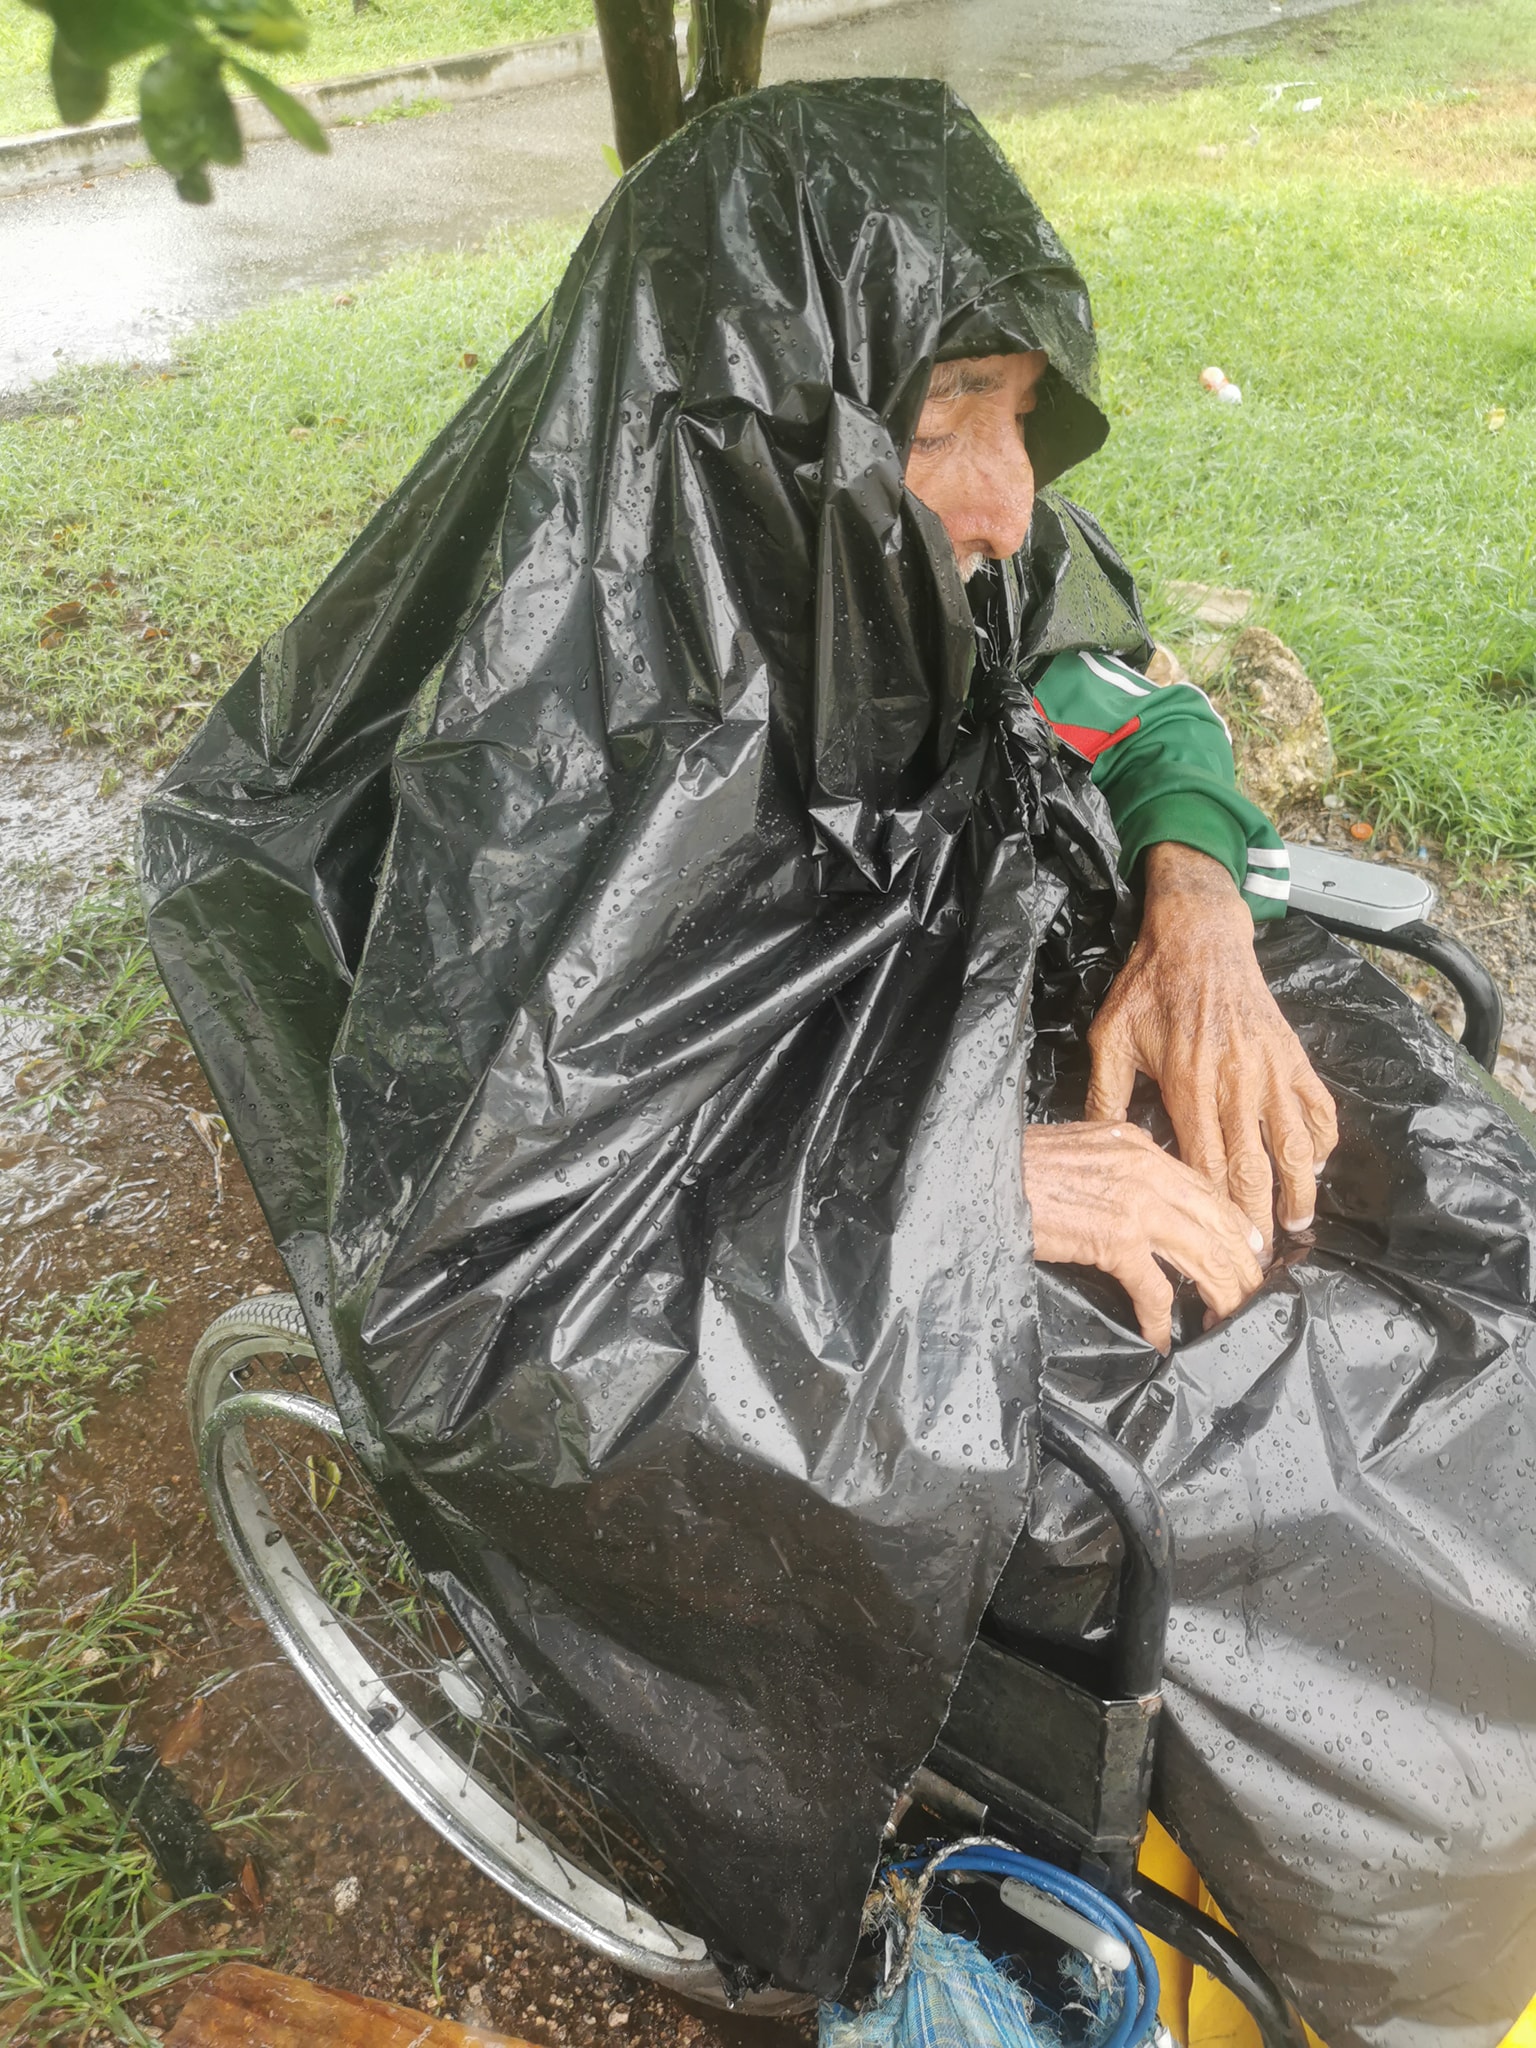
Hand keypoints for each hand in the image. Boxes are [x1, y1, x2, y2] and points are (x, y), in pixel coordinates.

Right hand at [1022, 1121, 1265, 1352]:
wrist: (984, 1174)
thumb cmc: (1018, 1164)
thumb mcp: (1080, 1148)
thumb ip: (1115, 1165)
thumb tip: (1131, 1194)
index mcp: (1138, 1146)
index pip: (1203, 1187)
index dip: (1232, 1224)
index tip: (1249, 1249)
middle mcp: (1147, 1170)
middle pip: (1216, 1223)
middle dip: (1240, 1265)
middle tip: (1252, 1294)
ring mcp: (1136, 1204)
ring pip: (1202, 1256)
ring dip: (1221, 1294)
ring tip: (1226, 1319)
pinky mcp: (1116, 1239)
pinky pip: (1155, 1289)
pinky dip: (1162, 1319)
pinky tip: (1161, 1338)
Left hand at [1086, 843, 1337, 1247]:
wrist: (1196, 934)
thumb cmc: (1147, 987)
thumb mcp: (1110, 1039)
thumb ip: (1105, 1095)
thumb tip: (1099, 1143)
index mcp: (1187, 1082)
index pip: (1206, 1161)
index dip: (1216, 1208)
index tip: (1219, 1244)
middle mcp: (1234, 1079)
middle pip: (1252, 1164)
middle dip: (1259, 1216)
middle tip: (1263, 1258)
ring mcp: (1268, 1066)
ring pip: (1291, 1140)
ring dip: (1297, 1187)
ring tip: (1297, 1223)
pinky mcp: (1290, 1053)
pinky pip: (1315, 1102)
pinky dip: (1321, 1137)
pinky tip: (1315, 1165)